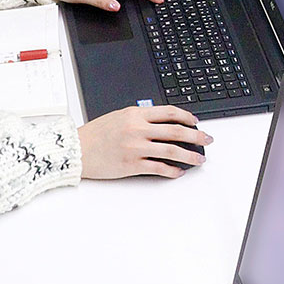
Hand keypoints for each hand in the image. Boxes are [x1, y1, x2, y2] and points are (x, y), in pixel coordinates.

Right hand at [80, 104, 210, 178]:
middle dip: (196, 136)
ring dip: (190, 156)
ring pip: (172, 151)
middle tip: (207, 140)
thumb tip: (163, 122)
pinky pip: (159, 168)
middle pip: (176, 131)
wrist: (75, 150)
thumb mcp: (118, 117)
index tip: (196, 122)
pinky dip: (172, 170)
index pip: (169, 112)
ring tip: (199, 159)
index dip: (187, 117)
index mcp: (135, 114)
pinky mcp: (132, 165)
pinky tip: (179, 171)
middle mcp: (138, 129)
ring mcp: (136, 147)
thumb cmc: (95, 134)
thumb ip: (140, 117)